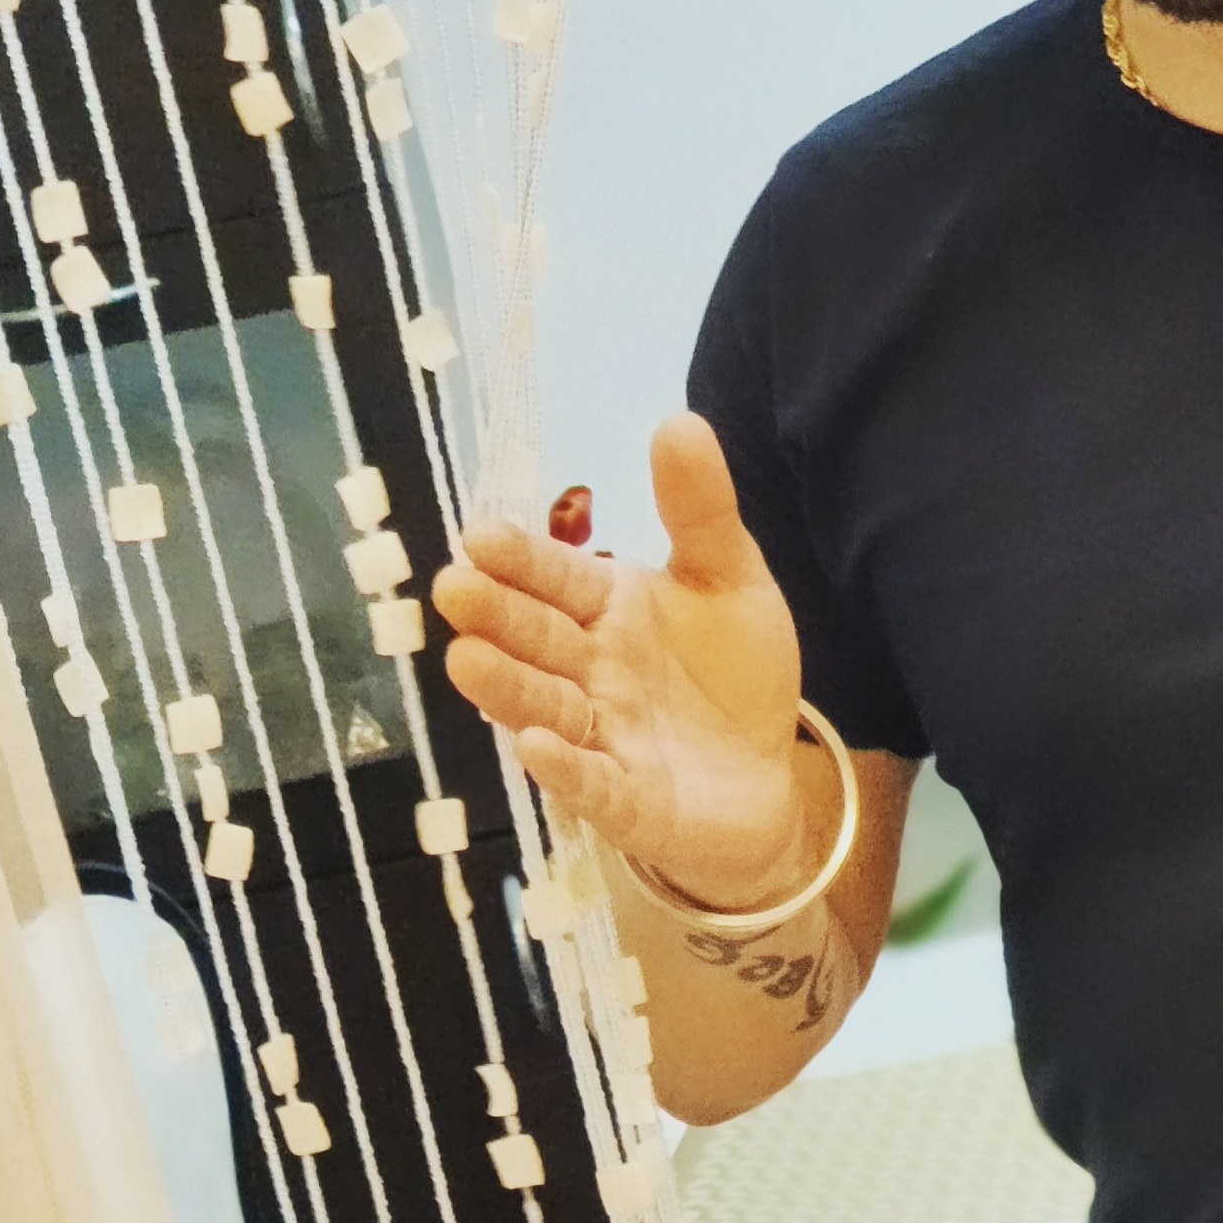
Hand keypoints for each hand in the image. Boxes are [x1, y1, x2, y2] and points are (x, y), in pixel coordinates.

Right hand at [432, 414, 810, 904]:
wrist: (768, 776)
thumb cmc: (732, 675)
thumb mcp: (729, 581)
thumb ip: (701, 511)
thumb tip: (679, 419)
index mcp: (607, 610)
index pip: (556, 577)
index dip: (522, 559)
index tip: (480, 536)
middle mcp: (589, 672)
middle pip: (537, 640)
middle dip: (496, 616)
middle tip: (454, 589)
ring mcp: (601, 739)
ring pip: (545, 708)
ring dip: (507, 687)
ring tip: (467, 660)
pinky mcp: (625, 803)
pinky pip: (591, 783)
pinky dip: (564, 767)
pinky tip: (535, 746)